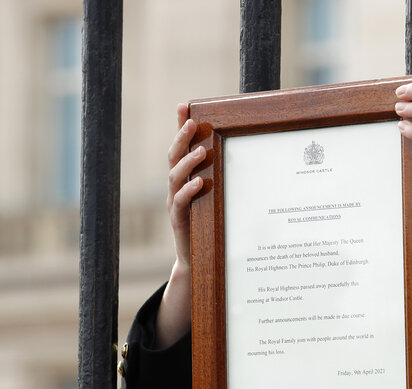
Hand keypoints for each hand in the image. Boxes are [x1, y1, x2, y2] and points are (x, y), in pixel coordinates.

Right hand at [155, 103, 205, 347]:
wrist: (198, 259)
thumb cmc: (209, 224)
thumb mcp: (214, 197)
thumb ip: (219, 176)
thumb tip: (238, 154)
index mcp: (184, 178)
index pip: (180, 147)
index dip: (179, 126)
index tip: (185, 106)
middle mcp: (177, 187)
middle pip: (173, 158)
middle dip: (181, 138)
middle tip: (192, 123)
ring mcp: (175, 203)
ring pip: (174, 178)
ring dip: (186, 163)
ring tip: (200, 152)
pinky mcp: (179, 221)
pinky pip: (180, 204)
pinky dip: (188, 192)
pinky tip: (200, 183)